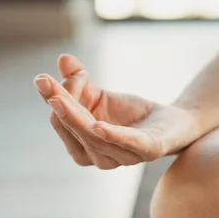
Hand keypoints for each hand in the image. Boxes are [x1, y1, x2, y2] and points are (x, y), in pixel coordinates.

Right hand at [33, 54, 201, 168]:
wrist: (173, 122)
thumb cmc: (132, 114)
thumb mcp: (101, 94)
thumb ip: (79, 81)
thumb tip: (63, 59)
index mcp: (85, 148)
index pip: (62, 124)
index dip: (58, 98)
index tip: (57, 74)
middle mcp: (101, 158)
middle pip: (75, 131)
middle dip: (60, 106)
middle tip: (45, 82)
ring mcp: (125, 157)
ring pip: (94, 137)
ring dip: (77, 117)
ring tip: (62, 98)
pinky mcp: (150, 150)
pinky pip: (128, 144)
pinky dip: (113, 136)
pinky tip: (98, 125)